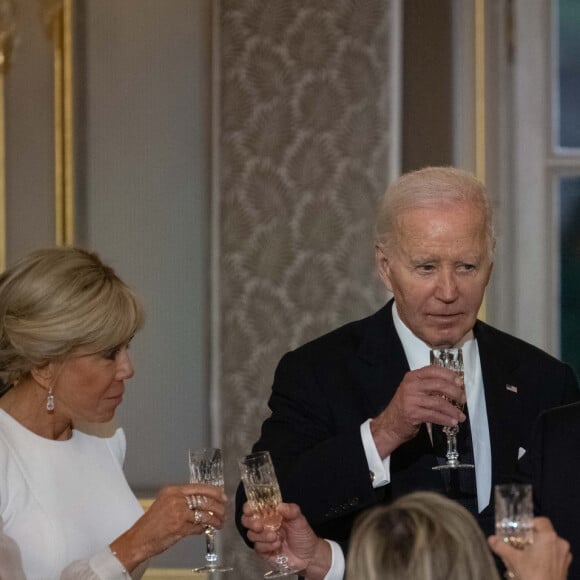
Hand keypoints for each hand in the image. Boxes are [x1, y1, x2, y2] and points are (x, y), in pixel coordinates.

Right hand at [110, 483, 226, 571]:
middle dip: (218, 506)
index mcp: (172, 490)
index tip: (222, 495)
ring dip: (215, 519)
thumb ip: (182, 499)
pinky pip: (198, 527)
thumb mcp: (165, 503)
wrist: (138, 539)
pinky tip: (205, 530)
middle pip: (205, 499)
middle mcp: (176, 499)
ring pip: (205, 514)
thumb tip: (203, 499)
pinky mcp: (180, 527)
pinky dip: (203, 529)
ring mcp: (178, 513)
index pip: (199, 487)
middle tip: (224, 510)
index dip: (214, 491)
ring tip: (219, 522)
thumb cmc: (151, 524)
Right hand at [242, 501, 330, 579]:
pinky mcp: (263, 551)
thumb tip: (280, 506)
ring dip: (262, 536)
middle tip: (260, 525)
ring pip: (251, 535)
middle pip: (246, 521)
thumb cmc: (303, 535)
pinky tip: (277, 545)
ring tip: (276, 536)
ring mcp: (263, 538)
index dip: (249, 507)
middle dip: (251, 522)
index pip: (254, 507)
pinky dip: (267, 546)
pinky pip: (258, 547)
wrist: (308, 556)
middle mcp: (264, 524)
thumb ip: (291, 510)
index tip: (250, 509)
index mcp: (271, 514)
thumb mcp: (299, 519)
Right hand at [370, 365, 465, 456]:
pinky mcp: (412, 413)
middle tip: (462, 399)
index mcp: (412, 377)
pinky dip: (445, 419)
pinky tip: (452, 422)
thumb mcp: (414, 391)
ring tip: (460, 416)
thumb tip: (453, 386)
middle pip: (438, 385)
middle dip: (455, 392)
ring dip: (452, 410)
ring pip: (438, 402)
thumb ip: (428, 386)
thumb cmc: (405, 406)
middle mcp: (411, 386)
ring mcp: (411, 399)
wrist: (390, 424)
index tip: (460, 382)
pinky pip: (434, 415)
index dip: (449, 375)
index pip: (433, 370)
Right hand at [488, 517, 571, 579]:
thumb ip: (501, 546)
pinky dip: (545, 557)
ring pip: (549, 545)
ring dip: (538, 547)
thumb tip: (492, 539)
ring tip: (525, 554)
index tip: (519, 529)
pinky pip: (554, 556)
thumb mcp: (513, 559)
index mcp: (548, 537)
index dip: (529, 523)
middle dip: (531, 537)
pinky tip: (533, 564)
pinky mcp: (564, 567)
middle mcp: (559, 544)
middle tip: (519, 542)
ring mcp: (563, 556)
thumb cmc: (534, 576)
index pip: (540, 521)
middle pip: (544, 533)